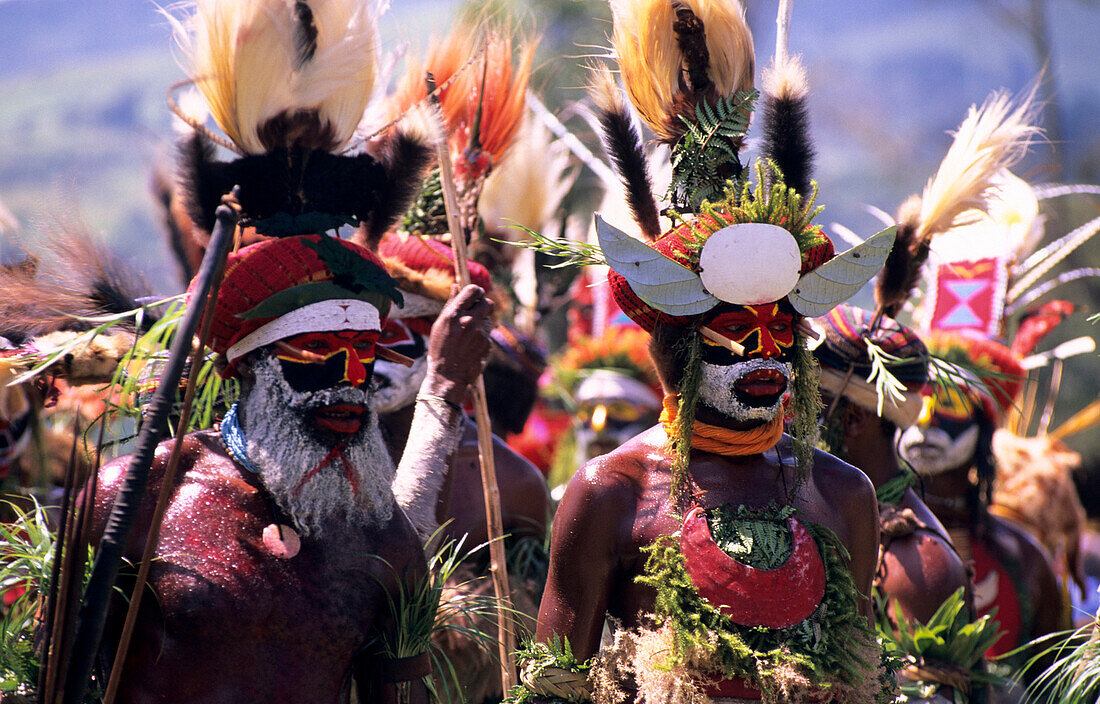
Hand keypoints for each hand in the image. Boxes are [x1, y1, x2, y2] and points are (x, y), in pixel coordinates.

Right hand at [422, 284, 493, 405]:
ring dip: (482, 324)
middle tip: (477, 313)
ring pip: (489, 320)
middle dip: (484, 306)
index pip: (473, 290)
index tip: (476, 296)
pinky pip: (488, 335)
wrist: (448, 375)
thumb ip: (451, 304)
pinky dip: (483, 338)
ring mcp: (480, 333)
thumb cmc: (441, 348)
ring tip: (469, 336)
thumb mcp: (440, 325)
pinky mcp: (487, 343)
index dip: (477, 291)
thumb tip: (456, 286)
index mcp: (454, 314)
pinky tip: (472, 347)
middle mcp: (468, 321)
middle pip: (488, 303)